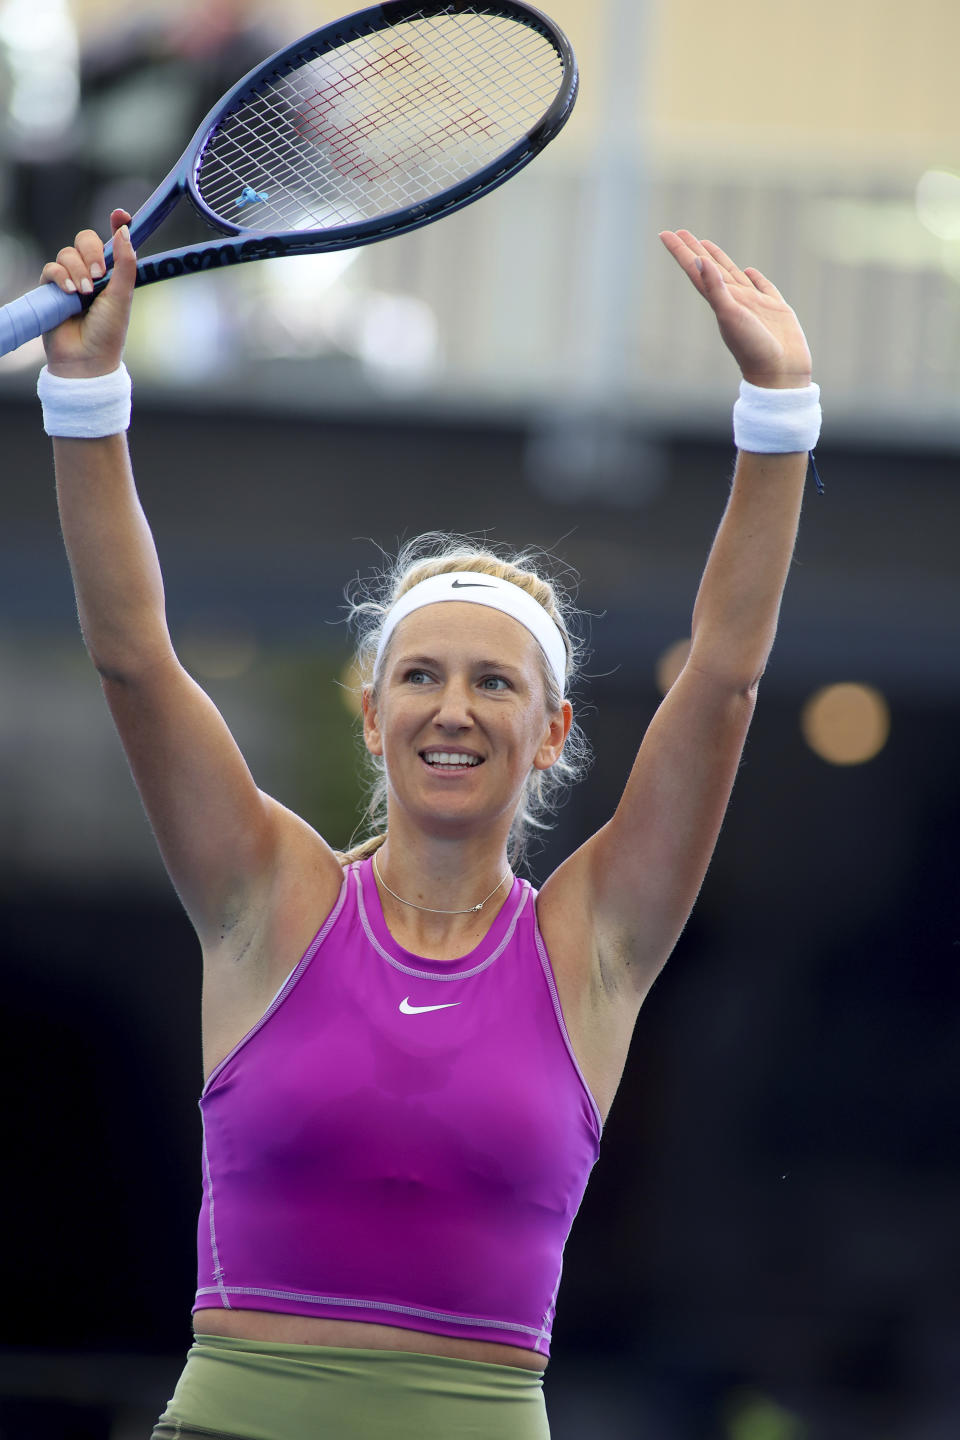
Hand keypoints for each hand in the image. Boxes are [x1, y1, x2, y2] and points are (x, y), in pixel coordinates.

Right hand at [40, 209, 136, 377]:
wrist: (85, 360)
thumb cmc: (108, 333)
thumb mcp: (122, 297)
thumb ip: (125, 263)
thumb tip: (125, 229)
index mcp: (113, 275)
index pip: (113, 242)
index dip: (116, 225)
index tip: (119, 214)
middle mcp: (92, 274)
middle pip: (85, 240)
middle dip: (92, 252)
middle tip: (100, 274)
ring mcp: (70, 280)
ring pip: (67, 254)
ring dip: (77, 270)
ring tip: (84, 293)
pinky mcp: (51, 289)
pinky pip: (51, 268)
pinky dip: (60, 276)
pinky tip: (70, 293)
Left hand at [659, 229, 811, 388]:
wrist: (780, 373)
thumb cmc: (753, 348)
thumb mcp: (730, 315)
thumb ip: (715, 289)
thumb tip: (698, 261)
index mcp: (720, 302)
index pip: (696, 270)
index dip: (681, 251)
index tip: (666, 234)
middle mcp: (734, 300)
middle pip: (710, 268)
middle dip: (694, 249)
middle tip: (680, 231)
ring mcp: (755, 304)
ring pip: (733, 274)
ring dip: (719, 259)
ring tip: (706, 244)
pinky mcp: (776, 309)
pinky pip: (763, 286)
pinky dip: (755, 277)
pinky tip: (748, 270)